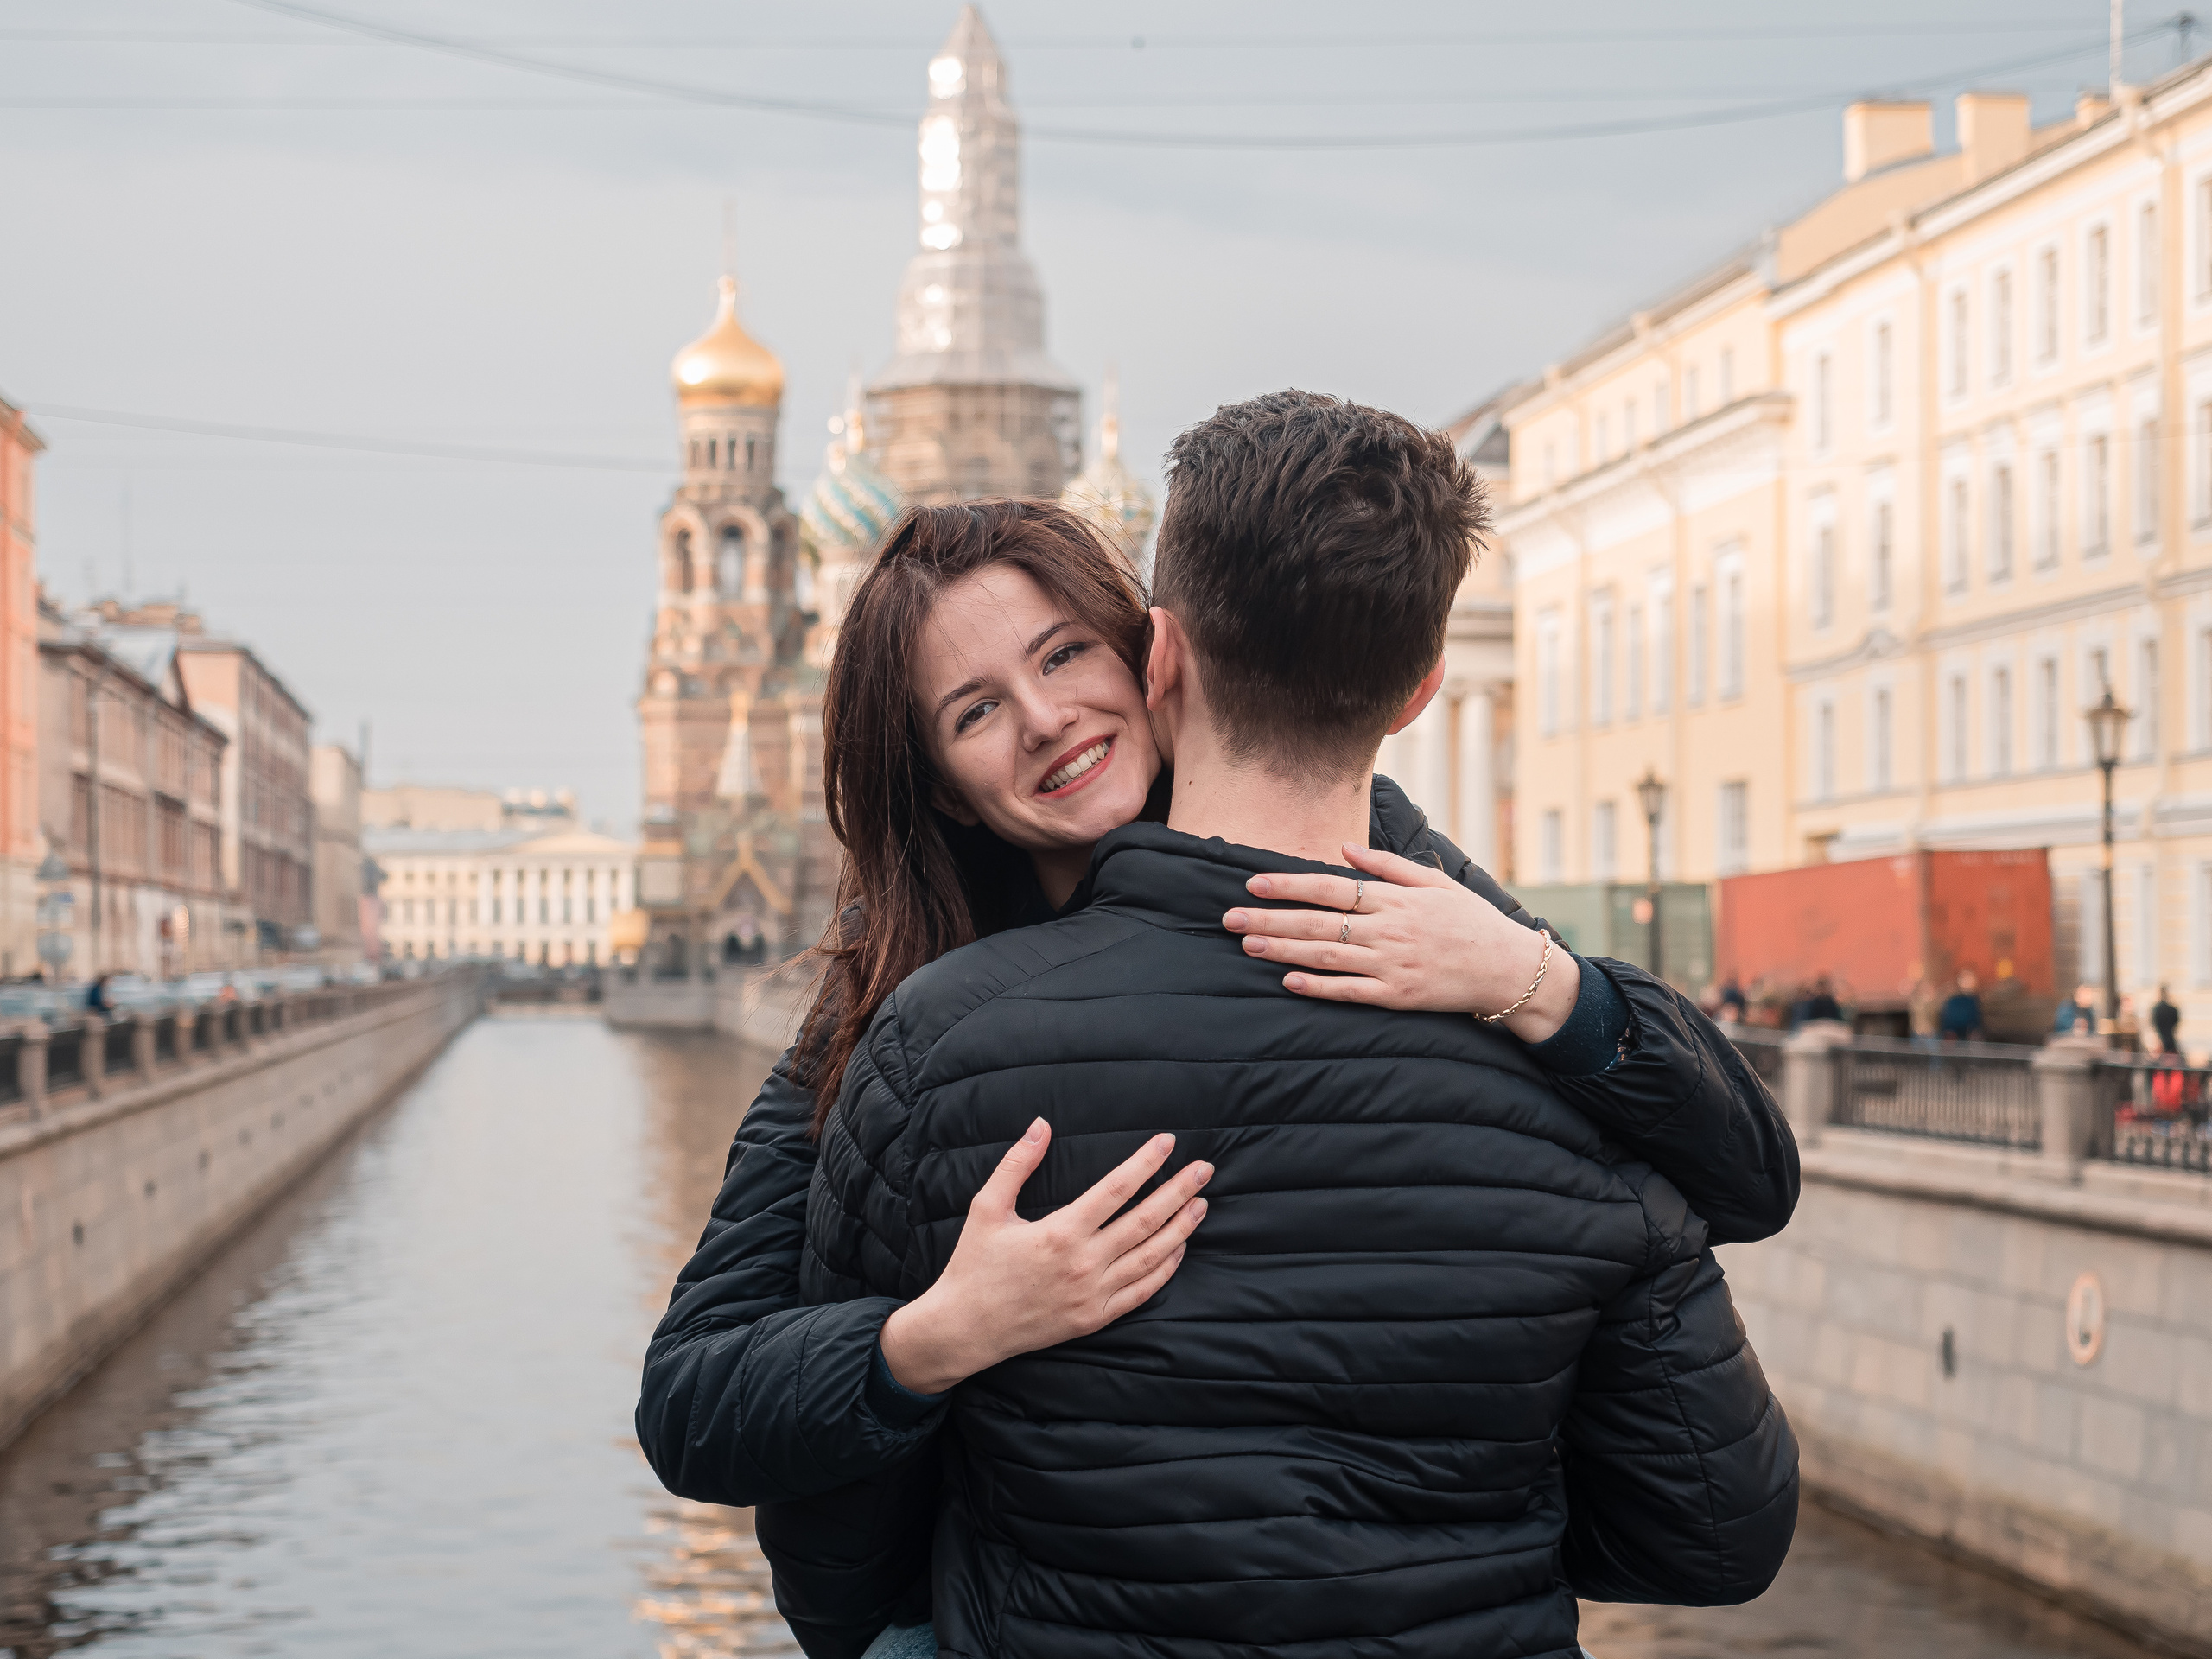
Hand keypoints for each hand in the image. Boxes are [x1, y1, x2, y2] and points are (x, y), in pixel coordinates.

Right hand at [878, 1119, 1211, 1396]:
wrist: (965, 1328)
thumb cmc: (974, 1264)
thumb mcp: (987, 1207)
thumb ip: (1016, 1164)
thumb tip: (1041, 1124)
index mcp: (1060, 1232)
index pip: (1117, 1189)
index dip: (1146, 1163)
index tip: (1168, 1142)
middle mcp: (1083, 1264)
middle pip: (1145, 1221)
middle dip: (1179, 1191)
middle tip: (1204, 1169)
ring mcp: (1092, 1295)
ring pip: (1151, 1257)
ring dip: (1180, 1228)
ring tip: (1201, 1204)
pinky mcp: (1094, 1319)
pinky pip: (1141, 1292)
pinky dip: (1165, 1269)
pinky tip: (1179, 1249)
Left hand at [1222, 841, 1581, 1043]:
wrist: (1508, 968)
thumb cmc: (1470, 921)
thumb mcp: (1434, 881)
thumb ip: (1386, 865)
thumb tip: (1342, 848)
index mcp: (1394, 899)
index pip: (1329, 887)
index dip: (1288, 884)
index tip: (1252, 883)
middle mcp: (1388, 929)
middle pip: (1317, 922)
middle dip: (1270, 919)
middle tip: (1229, 918)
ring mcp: (1391, 965)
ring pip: (1326, 956)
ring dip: (1283, 950)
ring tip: (1247, 945)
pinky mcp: (1397, 997)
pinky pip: (1349, 992)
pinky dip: (1318, 986)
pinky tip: (1287, 982)